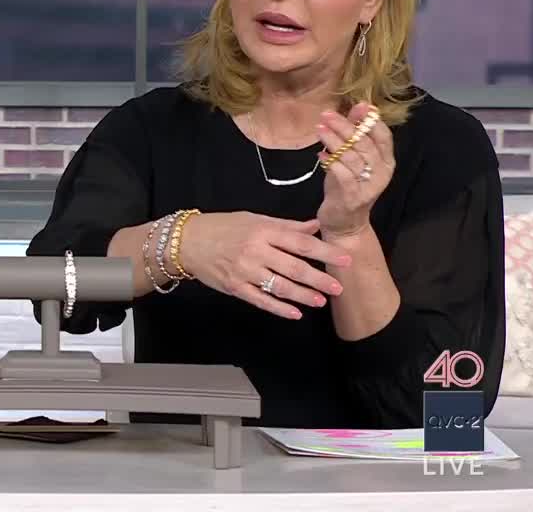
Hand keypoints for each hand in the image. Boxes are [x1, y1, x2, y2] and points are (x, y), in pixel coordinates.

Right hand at [178, 212, 350, 318]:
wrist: (188, 242)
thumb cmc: (222, 227)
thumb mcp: (254, 219)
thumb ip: (286, 226)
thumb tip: (315, 226)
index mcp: (263, 231)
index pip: (300, 243)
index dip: (324, 252)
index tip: (344, 259)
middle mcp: (255, 252)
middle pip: (294, 268)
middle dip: (319, 279)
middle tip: (338, 287)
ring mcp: (244, 272)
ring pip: (280, 287)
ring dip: (303, 295)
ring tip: (320, 301)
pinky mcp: (235, 288)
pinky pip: (261, 300)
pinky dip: (279, 308)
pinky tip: (295, 313)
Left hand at [315, 102, 393, 237]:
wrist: (344, 223)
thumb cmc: (346, 186)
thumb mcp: (351, 159)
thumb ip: (355, 135)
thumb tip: (358, 107)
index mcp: (385, 162)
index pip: (383, 137)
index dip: (371, 120)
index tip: (360, 105)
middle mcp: (381, 174)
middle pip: (365, 144)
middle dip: (345, 127)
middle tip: (327, 114)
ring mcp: (368, 187)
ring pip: (352, 158)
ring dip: (334, 141)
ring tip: (319, 129)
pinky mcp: (352, 197)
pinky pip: (342, 175)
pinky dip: (330, 162)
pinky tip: (319, 155)